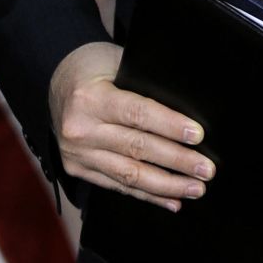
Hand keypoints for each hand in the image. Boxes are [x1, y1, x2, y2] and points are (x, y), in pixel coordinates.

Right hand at [49, 42, 215, 211]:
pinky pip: (118, 186)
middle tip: (206, 169)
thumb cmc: (95, 67)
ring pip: (129, 174)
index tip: (197, 136)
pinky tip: (171, 200)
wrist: (56, 80)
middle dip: (177, 161)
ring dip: (166, 185)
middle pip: (137, 148)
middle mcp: (81, 129)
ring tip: (195, 188)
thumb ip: (144, 85)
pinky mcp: (78, 169)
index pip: (138, 114)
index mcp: (90, 98)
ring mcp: (77, 154)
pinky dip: (146, 195)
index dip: (170, 126)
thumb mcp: (116, 63)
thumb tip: (186, 108)